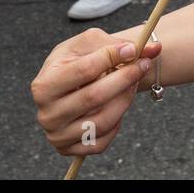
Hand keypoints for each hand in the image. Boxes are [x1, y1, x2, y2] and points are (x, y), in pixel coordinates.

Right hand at [31, 28, 161, 156]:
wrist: (74, 83)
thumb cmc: (80, 59)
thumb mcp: (89, 42)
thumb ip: (116, 44)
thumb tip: (150, 49)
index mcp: (43, 85)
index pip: (84, 71)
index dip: (113, 57)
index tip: (135, 49)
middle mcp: (46, 114)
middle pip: (94, 97)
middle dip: (125, 78)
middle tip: (144, 64)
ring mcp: (57, 135)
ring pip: (102, 121)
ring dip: (125, 99)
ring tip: (133, 82)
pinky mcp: (70, 149)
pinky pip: (101, 142)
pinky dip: (116, 123)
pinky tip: (118, 104)